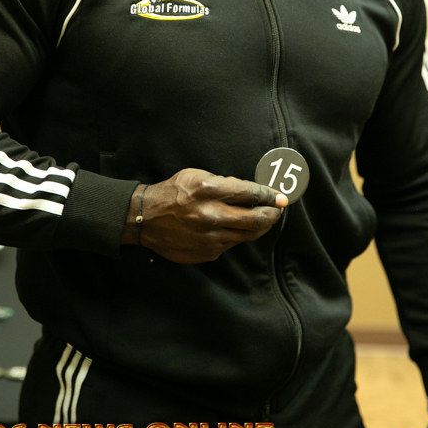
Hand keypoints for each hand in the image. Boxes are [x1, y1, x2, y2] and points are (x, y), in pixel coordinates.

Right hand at [122, 168, 287, 262]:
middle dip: (272, 214)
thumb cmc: (173, 192)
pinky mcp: (207, 253)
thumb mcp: (196, 175)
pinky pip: (232, 244)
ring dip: (260, 226)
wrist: (146, 219)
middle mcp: (211, 215)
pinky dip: (238, 235)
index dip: (270, 195)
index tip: (281, 197)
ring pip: (248, 235)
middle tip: (278, 209)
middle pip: (256, 219)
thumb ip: (224, 183)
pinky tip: (238, 228)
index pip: (251, 193)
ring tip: (264, 218)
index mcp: (208, 190)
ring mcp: (210, 238)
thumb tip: (250, 191)